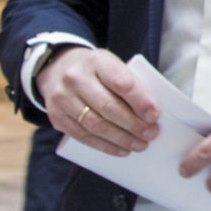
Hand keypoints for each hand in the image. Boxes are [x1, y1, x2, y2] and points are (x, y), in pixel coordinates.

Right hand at [38, 47, 160, 155]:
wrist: (58, 68)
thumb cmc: (97, 70)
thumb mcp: (114, 66)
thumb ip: (131, 84)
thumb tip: (151, 114)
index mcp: (97, 61)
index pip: (121, 83)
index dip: (140, 101)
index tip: (154, 116)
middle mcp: (76, 78)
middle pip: (108, 106)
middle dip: (133, 124)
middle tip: (151, 134)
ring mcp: (62, 97)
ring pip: (94, 124)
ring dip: (121, 138)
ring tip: (140, 144)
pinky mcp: (56, 116)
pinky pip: (82, 136)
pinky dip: (104, 145)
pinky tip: (121, 149)